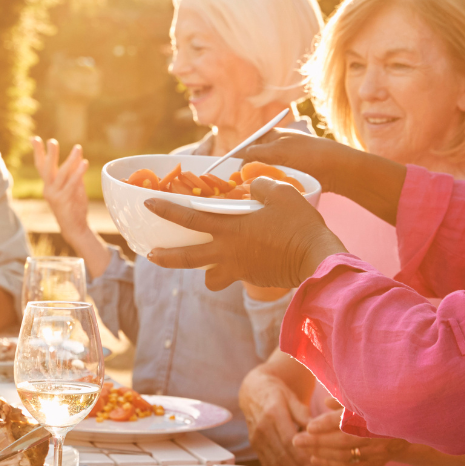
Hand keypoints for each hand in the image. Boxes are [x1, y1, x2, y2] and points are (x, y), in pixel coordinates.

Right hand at [31, 137, 91, 235]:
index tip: (33, 138)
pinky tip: (84, 163)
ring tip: (78, 147)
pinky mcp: (63, 200)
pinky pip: (71, 183)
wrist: (74, 228)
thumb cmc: (73, 207)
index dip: (38, 152)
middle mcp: (48, 189)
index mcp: (48, 185)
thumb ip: (73, 172)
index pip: (41, 166)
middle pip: (45, 168)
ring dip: (70, 159)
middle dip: (49, 153)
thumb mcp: (73, 187)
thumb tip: (77, 153)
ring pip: (60, 173)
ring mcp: (54, 195)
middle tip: (51, 141)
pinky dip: (78, 172)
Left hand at [145, 177, 345, 289]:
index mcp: (229, 229)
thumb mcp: (280, 192)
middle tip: (151, 256)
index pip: (188, 219)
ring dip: (204, 272)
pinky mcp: (252, 279)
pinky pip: (234, 276)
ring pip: (209, 278)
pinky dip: (233, 270)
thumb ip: (259, 186)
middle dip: (166, 257)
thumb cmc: (298, 224)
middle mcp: (227, 252)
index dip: (166, 210)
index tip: (148, 204)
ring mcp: (239, 269)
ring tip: (205, 265)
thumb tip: (251, 186)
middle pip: (186, 258)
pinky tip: (244, 260)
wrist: (316, 258)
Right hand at [238, 367, 314, 465]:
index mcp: (273, 413)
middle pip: (281, 455)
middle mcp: (262, 428)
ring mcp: (257, 438)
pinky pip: (266, 463)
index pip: (288, 440)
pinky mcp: (255, 446)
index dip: (300, 457)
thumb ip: (304, 414)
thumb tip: (317, 430)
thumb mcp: (292, 397)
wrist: (253, 391)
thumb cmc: (277, 394)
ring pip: (274, 462)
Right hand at [239, 129, 351, 190]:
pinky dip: (274, 187)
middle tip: (246, 187)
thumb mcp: (277, 151)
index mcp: (271, 135)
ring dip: (263, 182)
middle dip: (251, 174)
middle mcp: (277, 146)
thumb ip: (255, 153)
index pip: (247, 148)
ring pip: (265, 173)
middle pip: (255, 162)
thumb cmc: (307, 155)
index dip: (240, 162)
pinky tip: (273, 194)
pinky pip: (277, 181)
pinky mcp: (294, 174)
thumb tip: (241, 162)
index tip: (236, 178)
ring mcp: (286, 161)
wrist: (337, 169)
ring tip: (260, 192)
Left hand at [293, 398, 408, 465]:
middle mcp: (377, 434)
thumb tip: (324, 402)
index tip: (309, 426)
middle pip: (343, 441)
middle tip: (297, 440)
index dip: (327, 424)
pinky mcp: (378, 462)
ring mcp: (379, 451)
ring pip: (346, 456)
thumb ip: (343, 401)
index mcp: (374, 414)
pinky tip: (316, 460)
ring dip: (322, 454)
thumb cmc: (379, 408)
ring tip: (303, 449)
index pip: (347, 421)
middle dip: (317, 442)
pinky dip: (333, 465)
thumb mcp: (364, 399)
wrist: (408, 426)